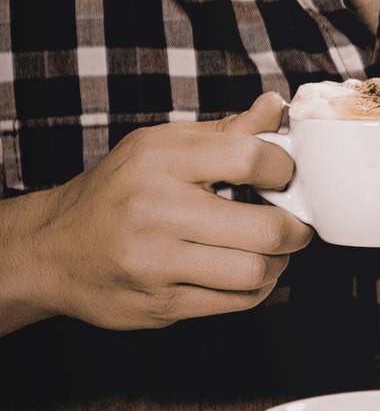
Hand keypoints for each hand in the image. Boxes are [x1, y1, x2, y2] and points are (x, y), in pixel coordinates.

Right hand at [16, 94, 312, 329]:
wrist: (52, 248)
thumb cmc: (120, 190)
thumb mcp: (163, 145)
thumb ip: (227, 130)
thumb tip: (276, 106)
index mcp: (160, 160)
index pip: (250, 158)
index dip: (284, 169)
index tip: (285, 177)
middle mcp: (156, 211)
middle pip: (265, 228)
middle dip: (296, 228)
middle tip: (296, 223)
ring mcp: (155, 263)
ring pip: (255, 271)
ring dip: (279, 263)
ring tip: (273, 250)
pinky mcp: (158, 304)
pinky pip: (234, 302)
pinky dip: (255, 288)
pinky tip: (247, 272)